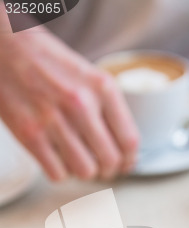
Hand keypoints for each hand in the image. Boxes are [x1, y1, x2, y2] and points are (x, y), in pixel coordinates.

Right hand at [0, 28, 138, 180]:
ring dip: (84, 172)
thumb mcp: (90, 76)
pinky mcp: (30, 134)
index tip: (125, 165)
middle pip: (110, 161)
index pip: (129, 141)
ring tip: (79, 162)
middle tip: (102, 168)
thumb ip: (109, 110)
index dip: (129, 161)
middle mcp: (81, 104)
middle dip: (109, 170)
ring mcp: (54, 120)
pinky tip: (58, 159)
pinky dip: (60, 172)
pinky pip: (58, 174)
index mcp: (102, 88)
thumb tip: (125, 151)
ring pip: (85, 172)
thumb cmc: (50, 63)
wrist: (7, 46)